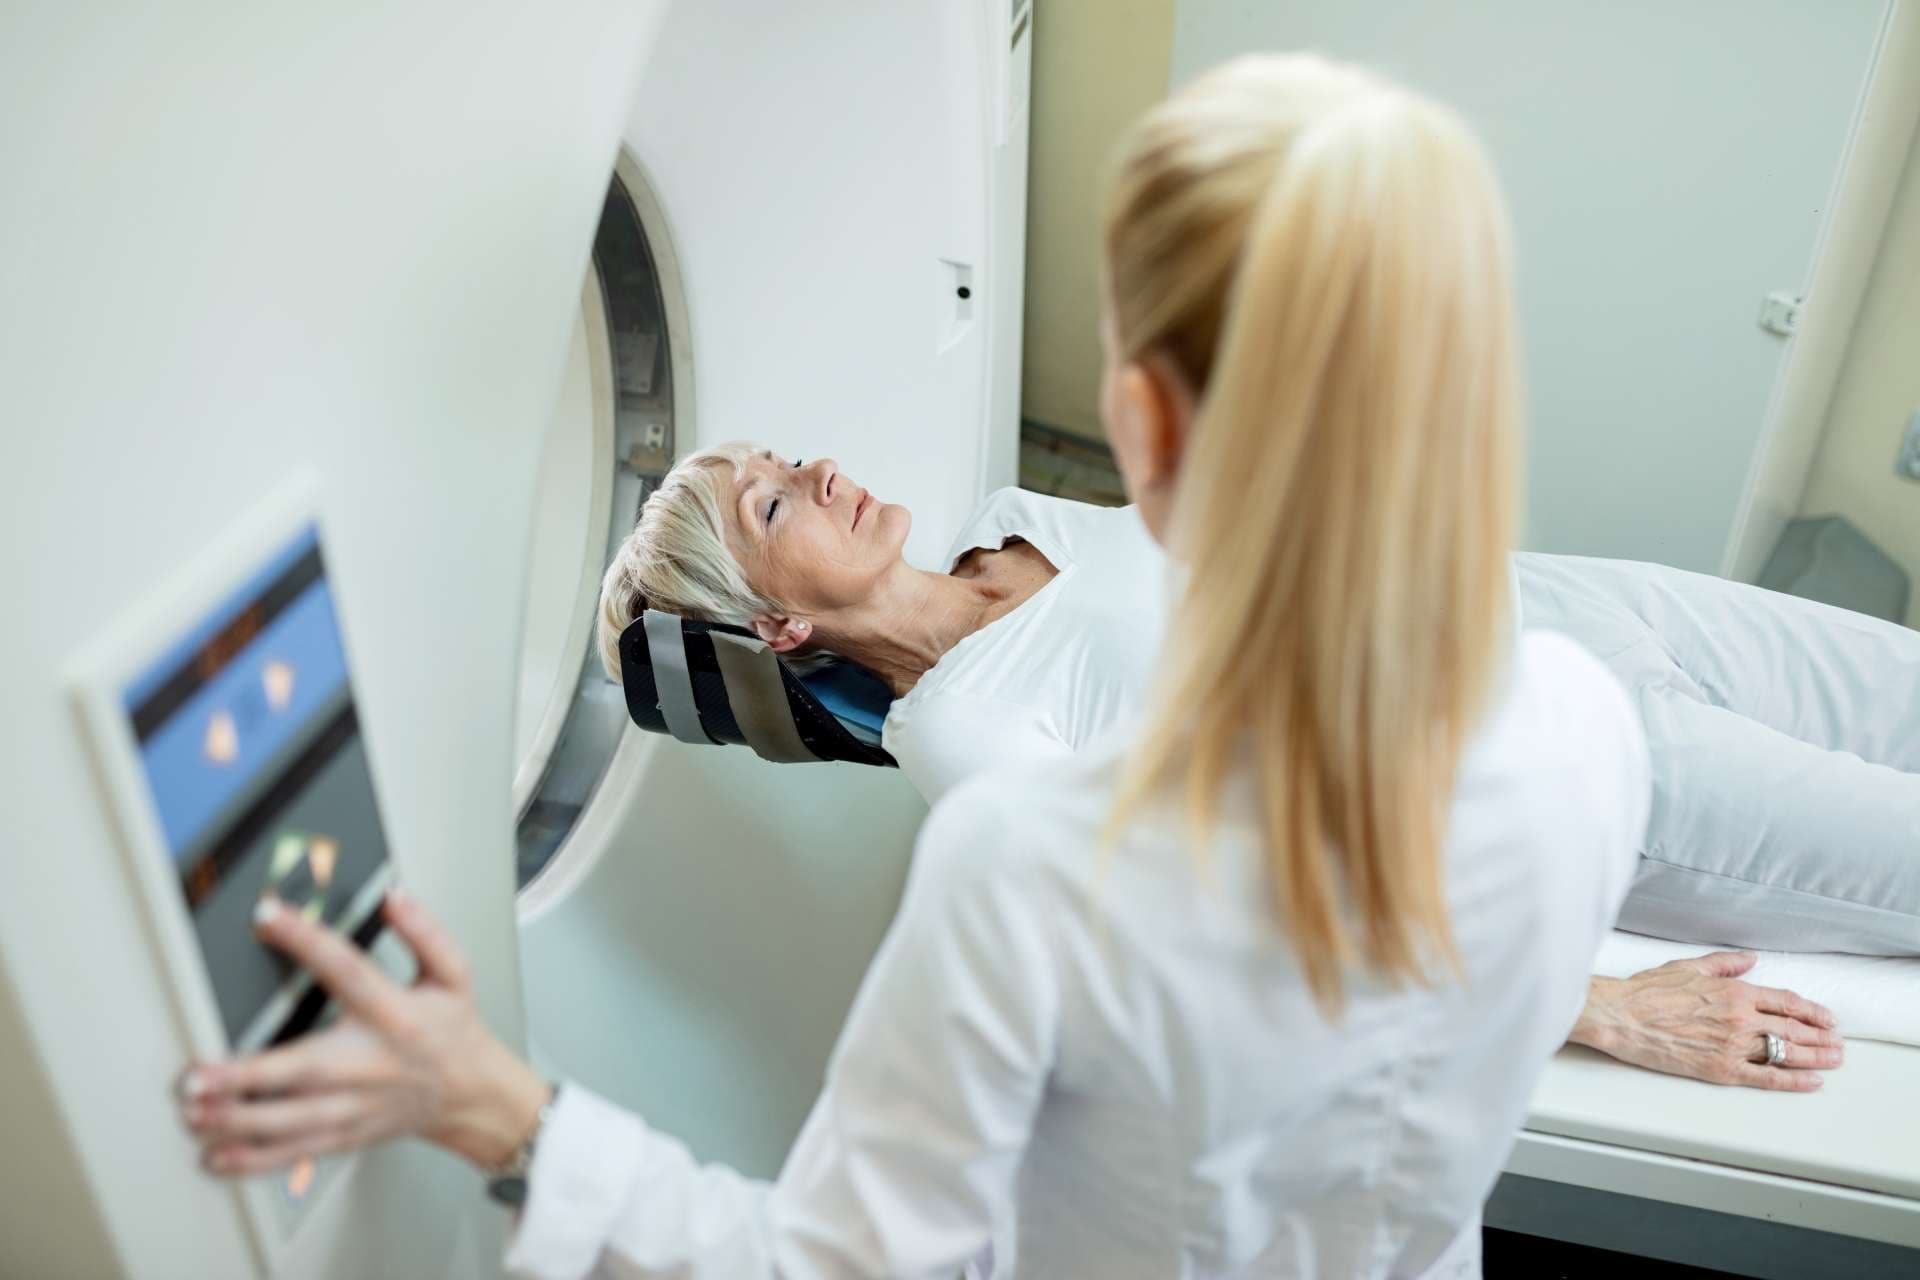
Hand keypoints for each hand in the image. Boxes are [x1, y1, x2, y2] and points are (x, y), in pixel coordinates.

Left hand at [177, 889, 551, 1176]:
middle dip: (244, 1077)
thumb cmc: (452, 1033)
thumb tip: (395, 898)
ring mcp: (353, 1106)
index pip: (346, 968)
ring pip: (288, 1120)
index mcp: (393, 1013)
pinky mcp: (343, 1135)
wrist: (471, 1095)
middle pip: (301, 1069)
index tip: (266, 916)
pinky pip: (292, 1152)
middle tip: (196, 1076)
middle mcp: (369, 1062)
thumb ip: (426, 932)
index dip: (306, 939)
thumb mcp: (453, 974)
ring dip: (236, 1120)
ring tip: (195, 1113)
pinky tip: (216, 1155)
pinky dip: (252, 1159)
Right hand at [1568, 951, 1842, 1090]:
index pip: (1787, 1001)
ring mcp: (1733, 1046)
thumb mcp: (1687, 967)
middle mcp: (1741, 1018)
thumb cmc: (1647, 992)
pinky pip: (1767, 1078)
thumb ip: (1724, 963)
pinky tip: (1810, 1081)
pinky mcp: (1721, 1070)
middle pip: (1794, 1029)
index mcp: (1734, 991)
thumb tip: (1750, 960)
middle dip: (1822, 1037)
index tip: (1827, 1018)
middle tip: (1837, 1043)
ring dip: (1817, 1057)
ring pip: (1787, 1053)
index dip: (1812, 1011)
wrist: (1621, 1017)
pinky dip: (1793, 1081)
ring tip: (1833, 1060)